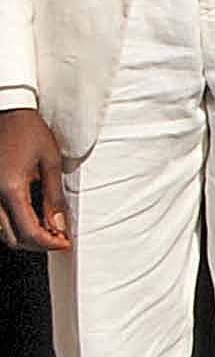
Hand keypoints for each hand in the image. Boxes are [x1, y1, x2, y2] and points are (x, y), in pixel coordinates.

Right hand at [0, 110, 69, 252]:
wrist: (8, 113)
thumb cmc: (30, 133)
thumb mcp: (49, 163)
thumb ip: (54, 197)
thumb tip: (60, 225)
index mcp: (10, 190)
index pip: (29, 232)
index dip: (49, 243)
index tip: (65, 242)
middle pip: (12, 238)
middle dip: (37, 244)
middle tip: (59, 238)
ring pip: (2, 232)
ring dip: (24, 236)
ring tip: (48, 228)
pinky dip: (14, 225)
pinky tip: (32, 216)